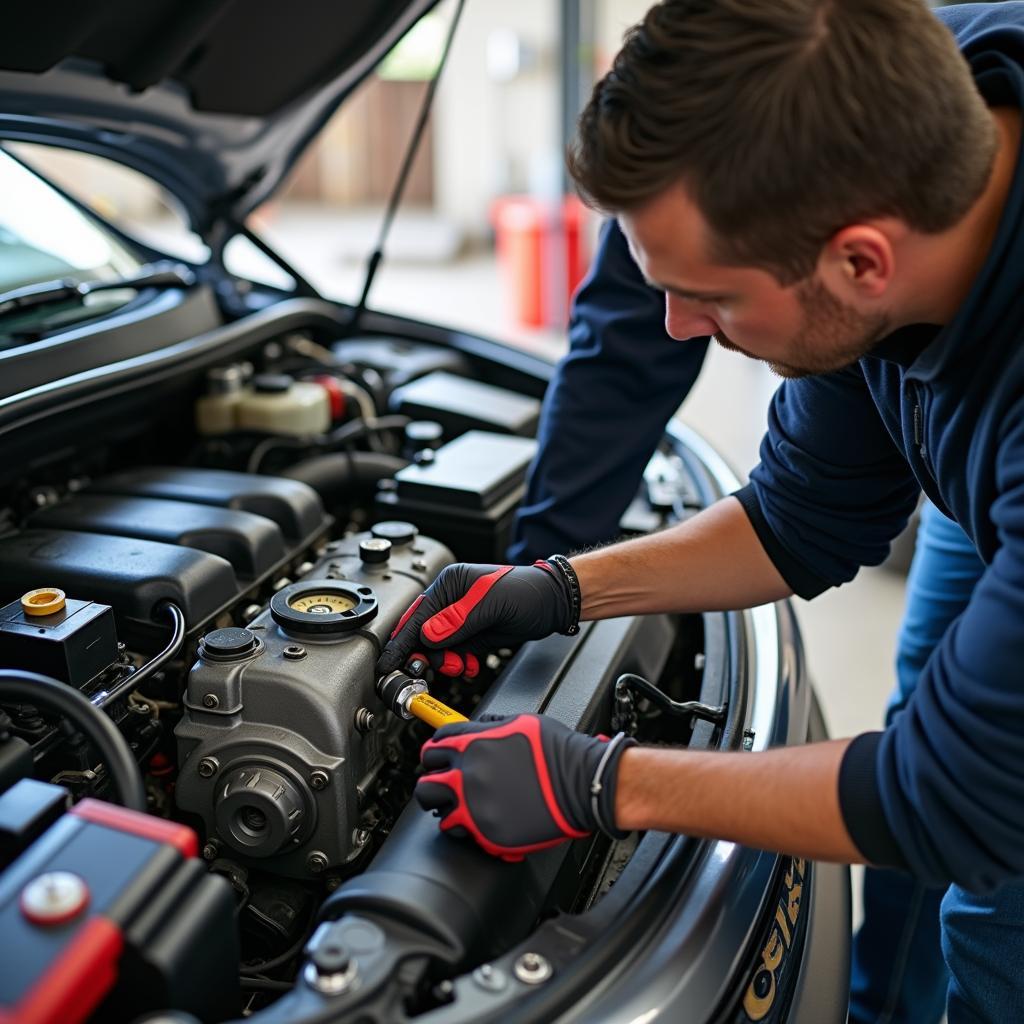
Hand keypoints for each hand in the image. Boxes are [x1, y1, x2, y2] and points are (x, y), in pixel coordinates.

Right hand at [376, 561, 574, 678]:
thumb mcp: (492, 604)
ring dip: (444, 662)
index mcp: (449, 584)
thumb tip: (428, 635)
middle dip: (428, 655)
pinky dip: (457, 664)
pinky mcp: (470, 634)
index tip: (389, 664)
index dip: (402, 642)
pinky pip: (452, 654)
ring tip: (460, 665)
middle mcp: (450, 601)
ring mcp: (459, 619)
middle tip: (442, 666)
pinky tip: (468, 666)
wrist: (553, 603)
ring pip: (436, 648)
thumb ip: (458, 620)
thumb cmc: (527, 592)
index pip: (417, 617)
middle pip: (422, 635)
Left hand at [415, 714, 635, 860]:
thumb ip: (491, 726)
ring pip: (437, 811)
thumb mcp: (521, 721)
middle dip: (434, 782)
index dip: (437, 752)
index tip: (441, 758)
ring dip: (447, 808)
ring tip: (459, 807)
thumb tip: (478, 728)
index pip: (433, 746)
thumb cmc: (558, 751)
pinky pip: (460, 833)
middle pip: (426, 782)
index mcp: (472, 744)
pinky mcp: (487, 832)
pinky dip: (466, 828)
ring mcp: (474, 806)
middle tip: (446, 785)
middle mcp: (467, 775)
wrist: (582, 782)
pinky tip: (477, 822)